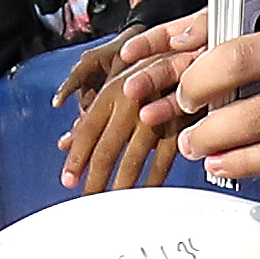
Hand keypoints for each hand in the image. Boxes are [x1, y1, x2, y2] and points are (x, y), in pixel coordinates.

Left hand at [55, 24, 193, 192]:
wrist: (193, 55)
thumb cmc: (151, 74)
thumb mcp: (118, 89)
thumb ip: (92, 117)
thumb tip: (66, 144)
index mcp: (112, 92)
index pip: (87, 131)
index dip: (76, 158)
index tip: (69, 180)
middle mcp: (131, 102)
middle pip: (107, 149)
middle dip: (95, 179)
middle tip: (88, 199)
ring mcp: (157, 114)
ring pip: (134, 158)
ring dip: (122, 184)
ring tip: (112, 203)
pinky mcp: (180, 124)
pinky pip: (164, 159)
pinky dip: (154, 179)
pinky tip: (145, 193)